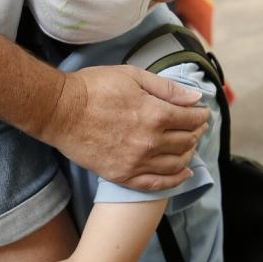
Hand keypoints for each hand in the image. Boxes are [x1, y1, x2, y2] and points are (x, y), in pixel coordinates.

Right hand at [40, 65, 209, 191]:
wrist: (61, 111)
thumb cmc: (94, 88)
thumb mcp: (132, 76)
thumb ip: (166, 89)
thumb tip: (194, 99)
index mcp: (155, 114)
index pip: (191, 119)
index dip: (200, 115)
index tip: (201, 112)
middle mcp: (150, 141)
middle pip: (186, 142)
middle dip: (196, 133)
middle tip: (197, 127)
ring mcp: (136, 162)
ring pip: (176, 165)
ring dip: (188, 155)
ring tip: (189, 147)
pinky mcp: (122, 176)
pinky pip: (155, 184)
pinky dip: (173, 181)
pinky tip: (182, 174)